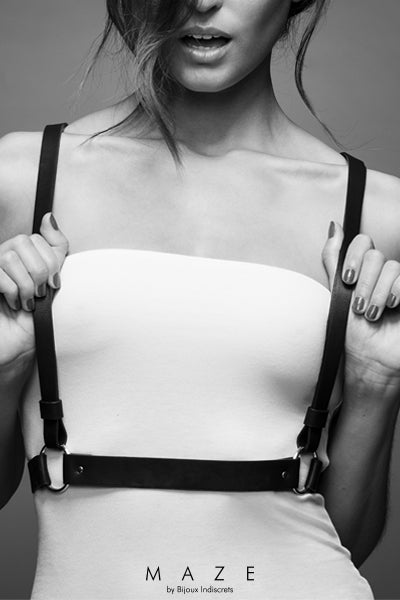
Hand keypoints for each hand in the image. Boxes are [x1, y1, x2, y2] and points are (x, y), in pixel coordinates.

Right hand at [0, 212, 68, 373]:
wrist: (16, 346)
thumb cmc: (32, 319)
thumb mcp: (52, 283)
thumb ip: (55, 252)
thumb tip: (48, 217)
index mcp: (22, 255)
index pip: (38, 237)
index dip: (51, 261)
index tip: (53, 284)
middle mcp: (4, 257)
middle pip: (25, 242)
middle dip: (40, 272)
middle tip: (39, 294)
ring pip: (11, 257)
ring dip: (26, 285)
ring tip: (26, 302)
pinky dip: (12, 291)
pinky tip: (14, 303)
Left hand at [322, 221, 399, 391]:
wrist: (369, 358)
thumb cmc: (351, 331)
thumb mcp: (336, 293)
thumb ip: (334, 259)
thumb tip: (334, 224)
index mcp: (364, 269)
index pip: (362, 243)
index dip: (353, 260)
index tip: (347, 282)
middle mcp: (384, 273)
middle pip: (375, 256)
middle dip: (363, 284)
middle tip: (359, 308)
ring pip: (392, 267)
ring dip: (377, 294)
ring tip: (373, 314)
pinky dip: (396, 293)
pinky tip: (392, 309)